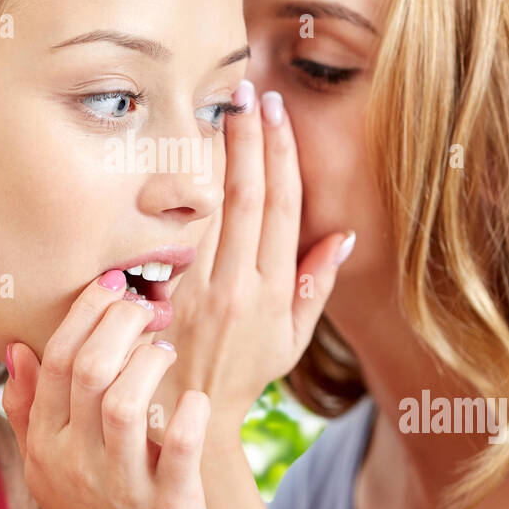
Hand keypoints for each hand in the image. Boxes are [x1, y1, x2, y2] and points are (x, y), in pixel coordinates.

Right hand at [2, 271, 211, 508]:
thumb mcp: (47, 464)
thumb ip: (29, 406)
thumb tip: (17, 345)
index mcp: (48, 443)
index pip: (55, 360)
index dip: (85, 313)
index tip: (114, 286)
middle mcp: (77, 461)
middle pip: (88, 370)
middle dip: (121, 324)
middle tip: (148, 311)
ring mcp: (122, 486)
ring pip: (125, 403)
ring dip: (150, 363)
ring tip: (166, 352)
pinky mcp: (169, 508)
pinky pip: (177, 450)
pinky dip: (188, 415)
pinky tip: (196, 401)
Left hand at [154, 80, 353, 430]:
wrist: (184, 416)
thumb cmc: (242, 374)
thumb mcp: (293, 339)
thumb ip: (315, 283)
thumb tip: (344, 235)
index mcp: (273, 291)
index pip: (280, 208)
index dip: (281, 156)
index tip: (277, 114)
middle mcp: (237, 285)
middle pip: (245, 197)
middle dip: (250, 140)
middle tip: (249, 92)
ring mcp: (197, 288)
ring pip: (209, 209)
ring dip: (215, 156)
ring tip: (221, 109)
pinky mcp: (164, 294)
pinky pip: (175, 236)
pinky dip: (180, 195)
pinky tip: (181, 157)